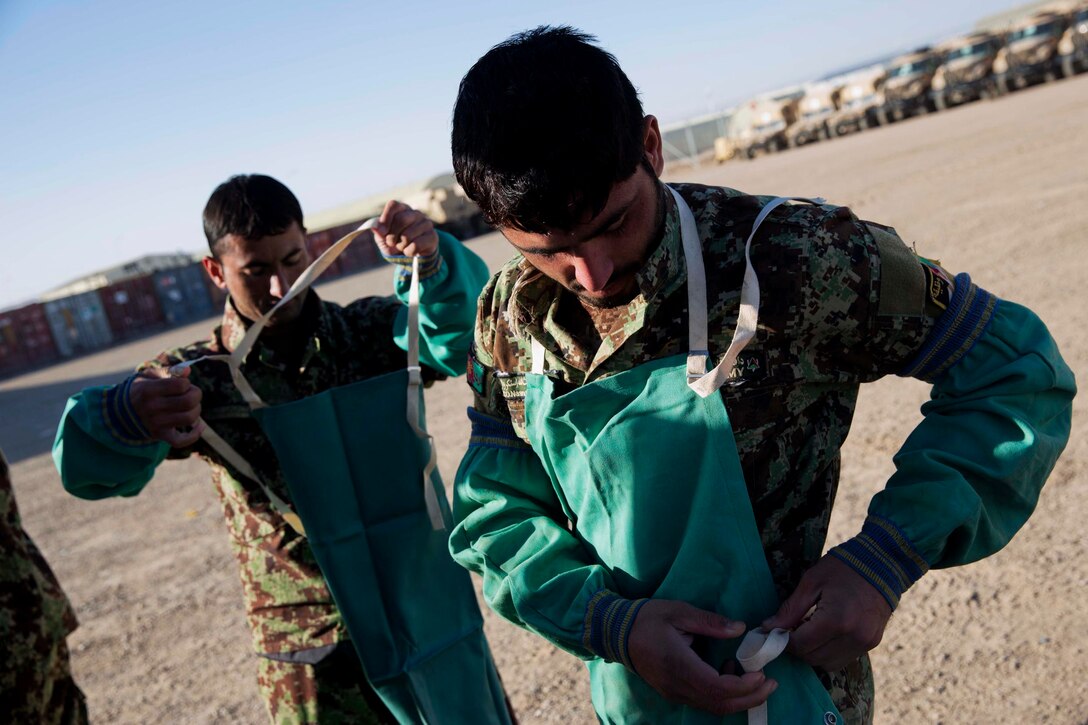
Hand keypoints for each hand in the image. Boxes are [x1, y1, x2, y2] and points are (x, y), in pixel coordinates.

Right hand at [128, 366, 203, 447]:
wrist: (122, 413)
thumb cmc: (142, 389)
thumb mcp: (150, 376)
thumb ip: (169, 371)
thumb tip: (188, 371)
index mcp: (149, 390)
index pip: (181, 385)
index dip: (187, 383)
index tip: (182, 384)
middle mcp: (152, 408)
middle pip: (188, 402)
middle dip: (196, 395)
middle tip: (190, 394)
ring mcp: (156, 424)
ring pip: (190, 418)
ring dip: (196, 410)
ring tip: (191, 406)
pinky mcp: (160, 435)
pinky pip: (182, 441)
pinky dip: (195, 434)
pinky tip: (199, 425)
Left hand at [372, 199, 438, 257]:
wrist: (412, 254)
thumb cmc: (396, 241)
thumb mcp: (383, 237)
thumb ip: (378, 231)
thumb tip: (374, 227)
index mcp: (402, 209)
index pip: (393, 205)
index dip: (385, 219)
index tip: (381, 233)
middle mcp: (415, 213)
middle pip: (401, 219)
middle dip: (392, 235)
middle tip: (391, 243)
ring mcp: (426, 223)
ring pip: (408, 235)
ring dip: (400, 246)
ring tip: (401, 247)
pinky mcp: (433, 236)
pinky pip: (416, 245)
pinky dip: (409, 252)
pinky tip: (409, 251)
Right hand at [628, 599, 776, 715]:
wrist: (618, 633)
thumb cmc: (648, 618)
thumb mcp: (679, 611)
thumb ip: (710, 622)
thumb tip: (741, 629)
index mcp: (680, 665)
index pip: (718, 688)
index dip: (745, 687)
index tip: (763, 674)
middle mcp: (678, 686)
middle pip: (720, 704)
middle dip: (751, 698)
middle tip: (772, 683)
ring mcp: (675, 692)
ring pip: (714, 707)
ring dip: (739, 698)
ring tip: (752, 675)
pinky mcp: (674, 692)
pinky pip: (704, 701)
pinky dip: (724, 694)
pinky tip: (728, 673)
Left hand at [761, 555, 891, 670]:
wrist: (883, 564)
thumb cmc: (843, 568)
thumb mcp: (811, 582)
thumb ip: (791, 609)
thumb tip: (768, 628)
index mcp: (837, 619)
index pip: (801, 645)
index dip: (784, 641)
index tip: (774, 631)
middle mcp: (853, 636)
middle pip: (813, 657)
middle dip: (797, 647)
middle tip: (790, 629)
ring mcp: (865, 643)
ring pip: (827, 663)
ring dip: (812, 652)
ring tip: (807, 630)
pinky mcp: (871, 644)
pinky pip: (842, 659)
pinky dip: (828, 652)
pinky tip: (823, 633)